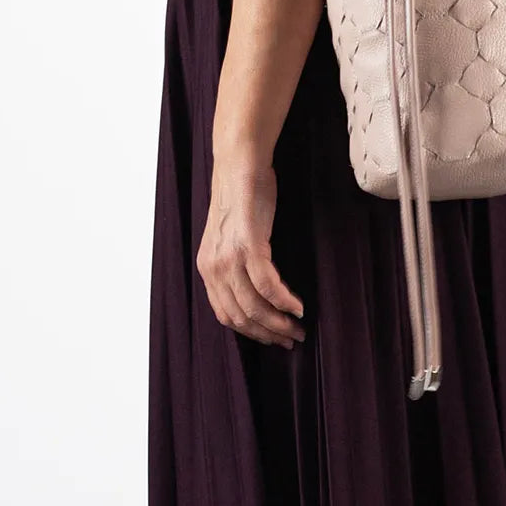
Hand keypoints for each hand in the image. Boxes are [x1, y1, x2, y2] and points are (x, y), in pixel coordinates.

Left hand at [196, 159, 305, 347]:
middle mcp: (213, 267)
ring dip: (279, 322)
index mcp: (207, 268)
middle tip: (292, 340)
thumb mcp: (229, 238)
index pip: (226, 315)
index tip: (274, 339)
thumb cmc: (242, 198)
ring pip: (254, 305)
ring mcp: (229, 256)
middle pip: (241, 316)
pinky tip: (297, 306)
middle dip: (268, 334)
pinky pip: (266, 284)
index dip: (252, 333)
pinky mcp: (248, 244)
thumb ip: (235, 264)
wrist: (239, 165)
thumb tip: (255, 293)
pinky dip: (284, 301)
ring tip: (298, 327)